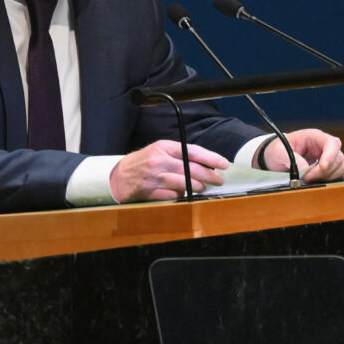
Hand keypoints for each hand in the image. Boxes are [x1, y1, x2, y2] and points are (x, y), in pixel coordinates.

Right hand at [110, 140, 228, 202]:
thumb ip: (180, 154)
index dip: (211, 158)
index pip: (193, 151)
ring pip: (184, 183)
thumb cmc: (145, 161)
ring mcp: (155, 177)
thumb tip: (205, 163)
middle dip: (209, 176)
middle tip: (219, 180)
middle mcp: (160, 161)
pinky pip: (173, 195)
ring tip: (203, 188)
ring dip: (197, 187)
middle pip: (191, 169)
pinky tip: (185, 194)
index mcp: (164, 147)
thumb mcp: (160, 150)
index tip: (224, 164)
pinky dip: (181, 196)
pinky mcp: (151, 191)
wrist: (120, 176)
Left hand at [257, 129, 343, 182]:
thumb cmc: (276, 151)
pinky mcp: (328, 169)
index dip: (330, 155)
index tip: (321, 167)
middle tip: (307, 177)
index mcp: (314, 137)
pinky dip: (330, 180)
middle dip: (324, 170)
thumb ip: (292, 159)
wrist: (273, 159)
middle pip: (338, 157)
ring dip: (328, 176)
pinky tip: (315, 181)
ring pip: (341, 167)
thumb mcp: (279, 152)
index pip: (332, 143)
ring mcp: (328, 158)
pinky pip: (338, 175)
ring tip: (310, 179)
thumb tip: (305, 170)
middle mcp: (324, 146)